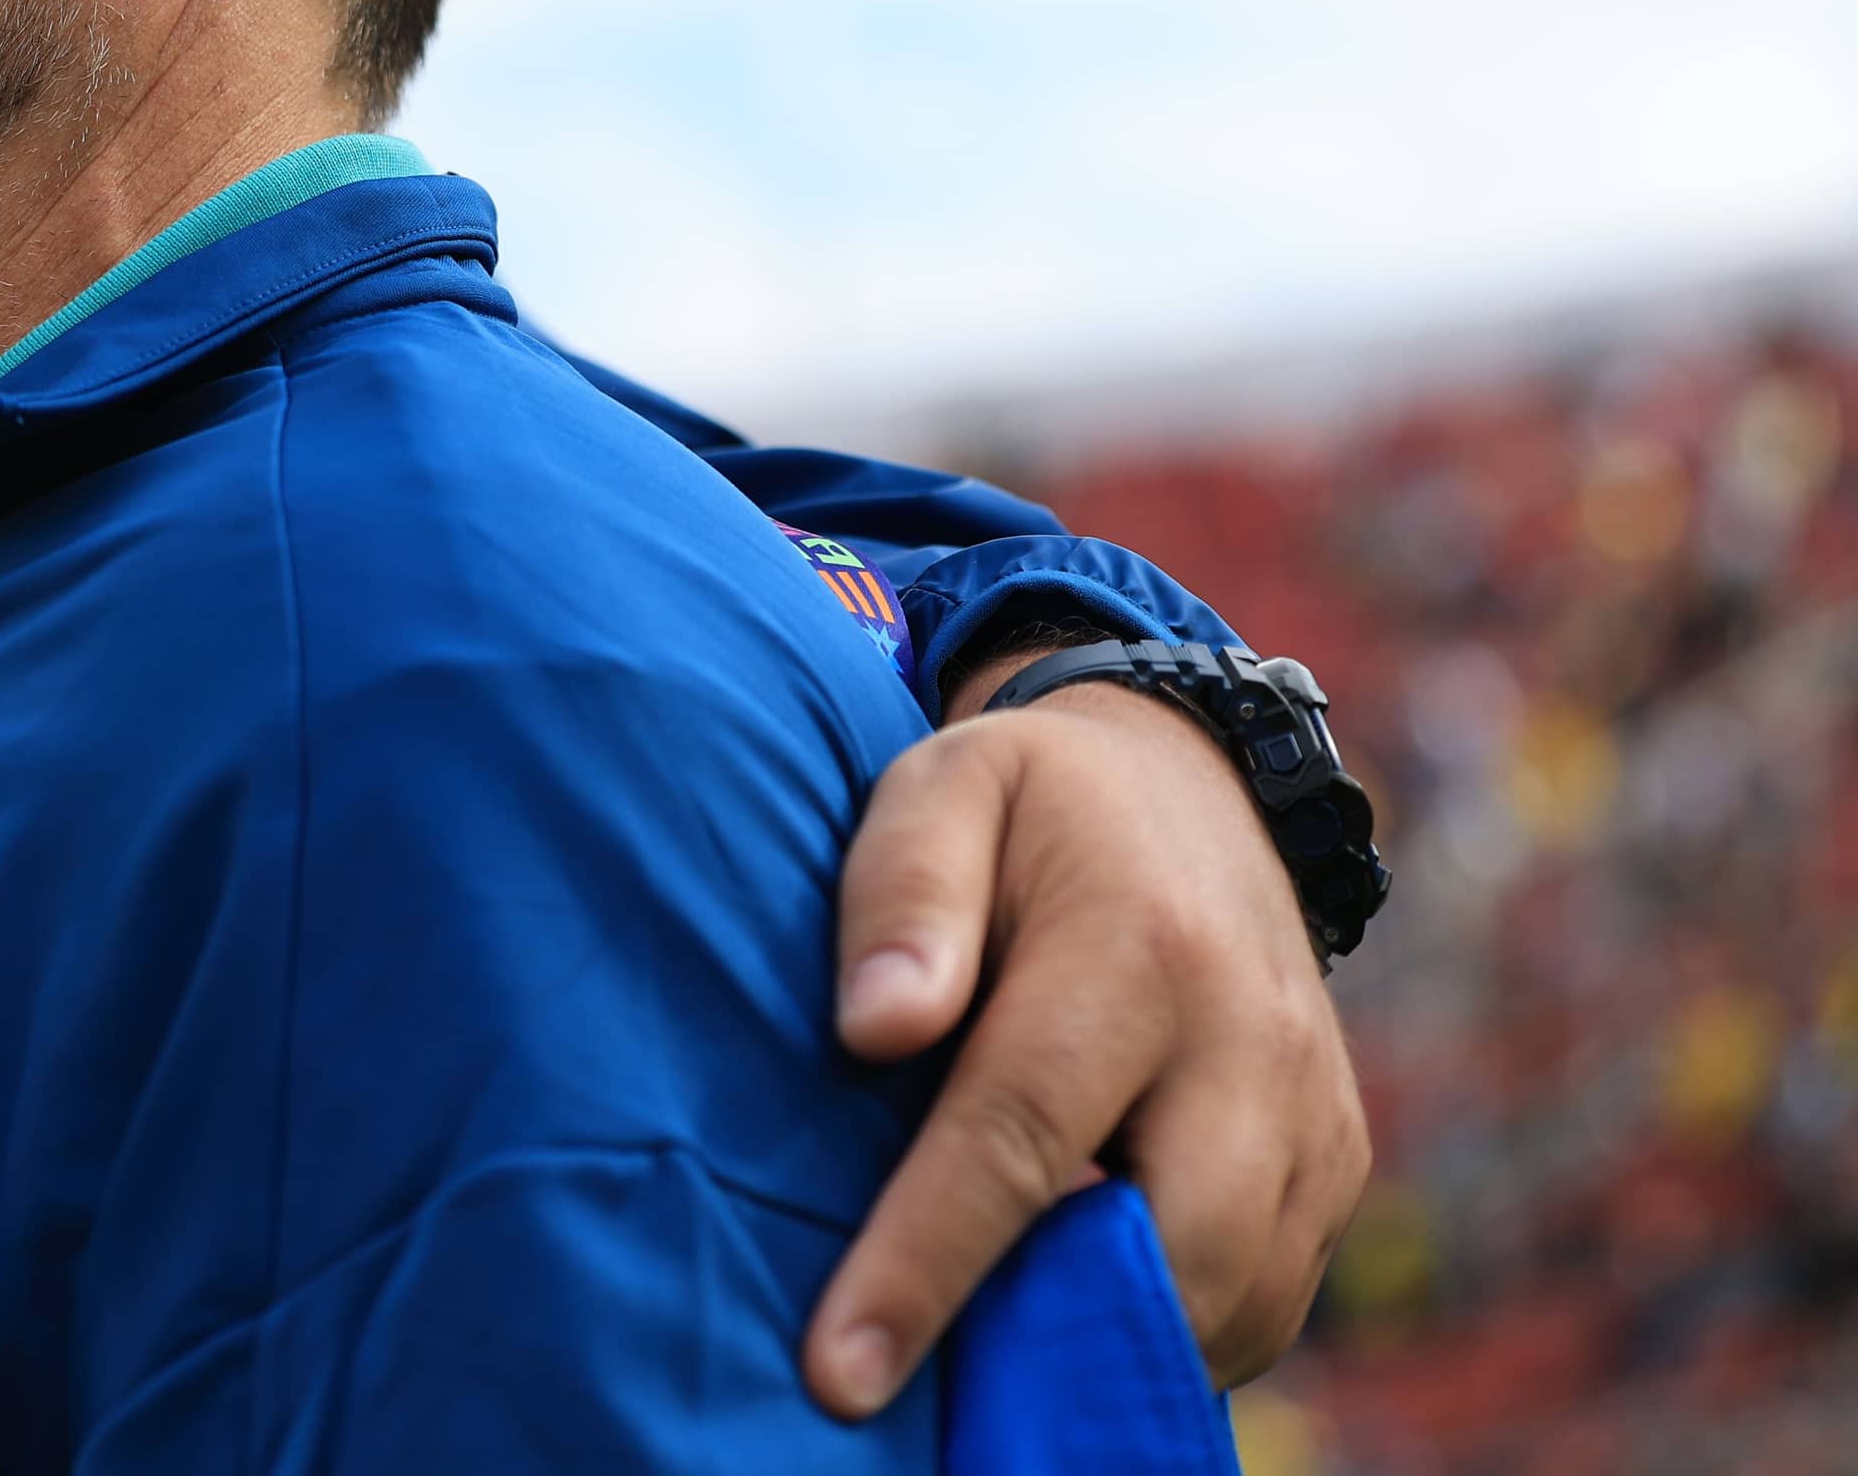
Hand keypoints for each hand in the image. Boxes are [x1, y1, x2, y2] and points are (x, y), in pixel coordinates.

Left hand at [801, 680, 1367, 1416]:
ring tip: (984, 1362)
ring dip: (1112, 1349)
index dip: (928, 1261)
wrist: (1189, 784)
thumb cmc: (1028, 804)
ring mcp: (1313, 1109)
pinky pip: (1268, 1295)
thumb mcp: (943, 789)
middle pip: (1163, 1250)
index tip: (842, 1369)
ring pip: (1231, 1298)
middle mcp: (1250, 1040)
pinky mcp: (1336, 1158)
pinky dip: (1176, 1330)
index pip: (1021, 1133)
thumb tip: (873, 1029)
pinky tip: (1074, 1314)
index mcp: (1137, 946)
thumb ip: (901, 896)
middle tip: (917, 1394)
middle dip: (1041, 1344)